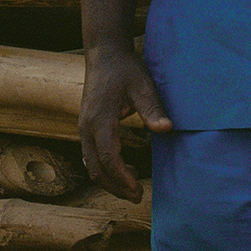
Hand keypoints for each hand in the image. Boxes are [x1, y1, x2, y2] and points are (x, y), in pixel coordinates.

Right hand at [80, 44, 172, 198]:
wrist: (104, 53)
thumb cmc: (125, 68)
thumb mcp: (143, 85)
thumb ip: (153, 109)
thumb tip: (166, 129)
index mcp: (100, 119)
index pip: (109, 157)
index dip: (122, 177)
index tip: (138, 190)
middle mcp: (87, 127)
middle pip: (96, 168)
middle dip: (116, 186)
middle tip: (138, 196)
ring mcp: (84, 128)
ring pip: (91, 164)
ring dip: (110, 180)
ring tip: (133, 188)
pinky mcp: (86, 127)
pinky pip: (91, 156)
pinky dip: (105, 169)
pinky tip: (125, 170)